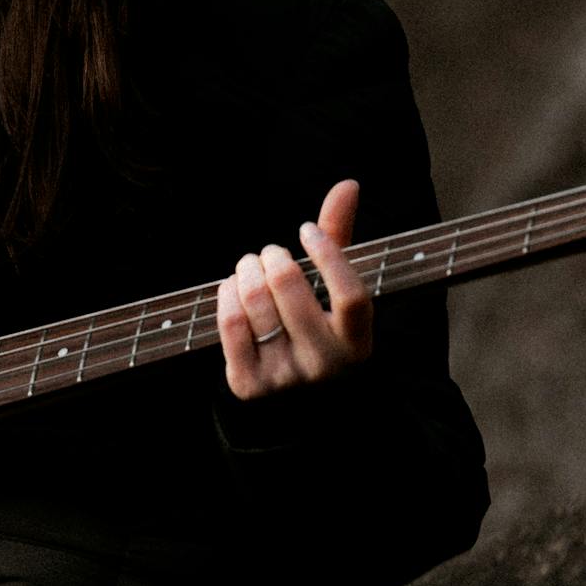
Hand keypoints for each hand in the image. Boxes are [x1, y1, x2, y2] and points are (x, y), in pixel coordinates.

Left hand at [217, 179, 374, 400]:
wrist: (296, 400)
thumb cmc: (317, 329)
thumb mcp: (333, 292)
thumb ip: (339, 240)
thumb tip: (347, 184)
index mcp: (357, 344)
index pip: (350, 295)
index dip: (327, 254)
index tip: (306, 230)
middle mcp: (325, 365)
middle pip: (291, 289)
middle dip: (273, 256)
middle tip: (270, 252)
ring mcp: (285, 378)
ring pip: (256, 302)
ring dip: (247, 271)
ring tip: (251, 267)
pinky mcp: (249, 385)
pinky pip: (231, 322)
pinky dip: (227, 293)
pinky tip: (234, 288)